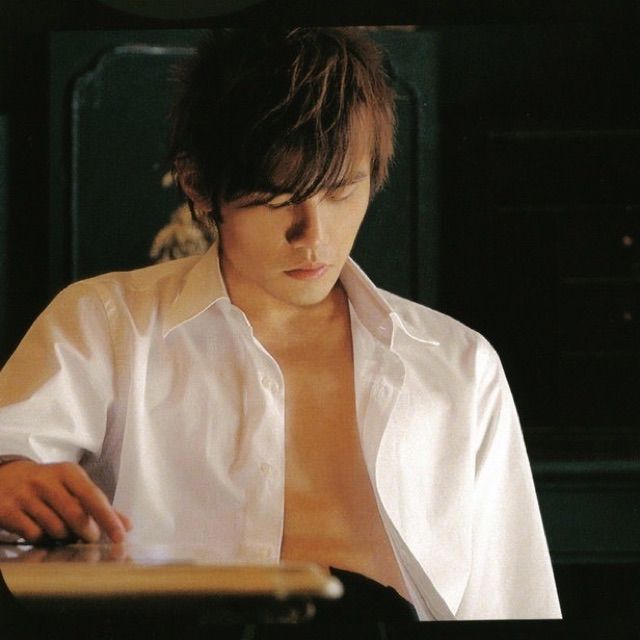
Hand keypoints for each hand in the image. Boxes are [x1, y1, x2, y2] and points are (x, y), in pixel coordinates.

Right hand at [0, 460, 131, 543]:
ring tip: (62, 529)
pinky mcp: (8, 510)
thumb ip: (99, 505)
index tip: (120, 535)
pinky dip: (42, 538)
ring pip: (55, 528)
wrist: (6, 478)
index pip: (93, 496)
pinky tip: (40, 529)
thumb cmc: (49, 485)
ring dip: (64, 536)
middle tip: (89, 537)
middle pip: (75, 515)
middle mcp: (46, 480)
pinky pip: (34, 535)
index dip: (108, 518)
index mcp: (68, 472)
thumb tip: (127, 525)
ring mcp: (25, 495)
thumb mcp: (73, 486)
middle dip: (87, 532)